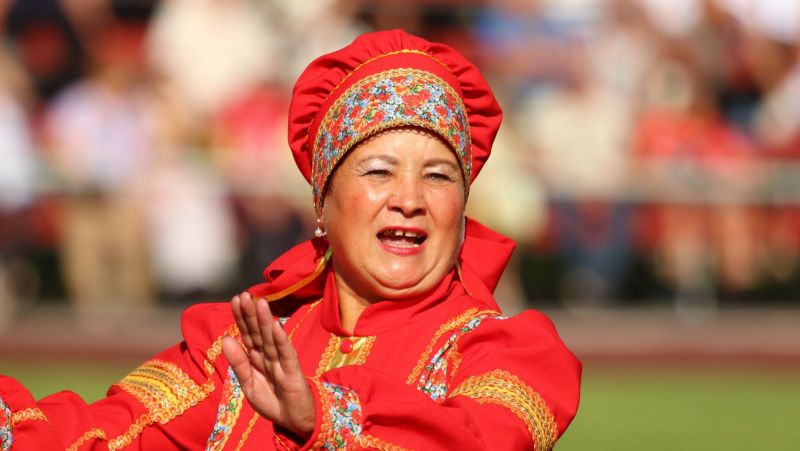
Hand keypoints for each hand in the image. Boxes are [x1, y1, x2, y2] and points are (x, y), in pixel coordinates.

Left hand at [222, 292, 315, 438]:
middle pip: (258, 332)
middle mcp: (268, 355)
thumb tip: (226, 338)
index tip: (235, 300)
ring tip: (260, 303)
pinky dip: (281, 340)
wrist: (294, 420)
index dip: (241, 318)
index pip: (247, 334)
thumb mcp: (249, 384)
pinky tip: (276, 326)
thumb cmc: (272, 400)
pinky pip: (286, 354)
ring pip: (271, 339)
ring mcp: (281, 362)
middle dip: (251, 314)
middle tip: (244, 295)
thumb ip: (238, 363)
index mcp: (256, 358)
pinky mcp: (292, 371)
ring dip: (265, 321)